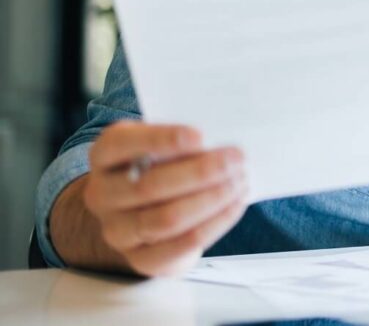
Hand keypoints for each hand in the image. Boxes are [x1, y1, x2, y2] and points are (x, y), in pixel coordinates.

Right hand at [82, 121, 247, 275]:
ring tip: (239, 182)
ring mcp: (117, 231)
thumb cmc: (159, 166)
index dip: (160, 140)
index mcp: (103, 156)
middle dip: (200, 172)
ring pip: (167, 218)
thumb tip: (220, 140)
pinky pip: (181, 244)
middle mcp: (102, 194)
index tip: (200, 136)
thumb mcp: (160, 144)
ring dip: (211, 199)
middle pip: (149, 185)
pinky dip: (214, 223)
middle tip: (236, 159)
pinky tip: (234, 205)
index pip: (120, 145)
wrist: (143, 212)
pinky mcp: (142, 259)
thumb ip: (180, 140)